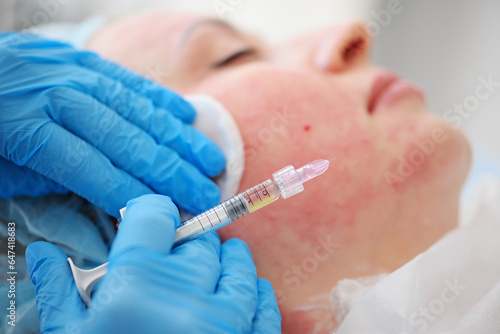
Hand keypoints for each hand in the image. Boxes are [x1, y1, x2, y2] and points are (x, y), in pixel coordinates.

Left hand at [0, 33, 224, 215]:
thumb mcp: (2, 173)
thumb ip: (53, 187)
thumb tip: (112, 207)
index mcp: (31, 128)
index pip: (95, 169)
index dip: (135, 195)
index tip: (168, 216)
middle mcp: (61, 96)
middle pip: (128, 140)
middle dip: (172, 172)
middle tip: (206, 195)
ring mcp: (76, 72)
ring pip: (139, 110)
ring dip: (181, 139)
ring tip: (213, 161)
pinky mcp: (85, 60)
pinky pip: (132, 81)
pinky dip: (162, 100)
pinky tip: (188, 117)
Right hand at [26, 194, 280, 333]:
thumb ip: (58, 291)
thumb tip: (42, 252)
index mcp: (135, 285)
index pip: (156, 215)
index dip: (152, 213)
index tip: (150, 221)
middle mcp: (187, 294)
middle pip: (198, 240)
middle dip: (184, 245)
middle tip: (172, 262)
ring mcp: (228, 321)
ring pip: (238, 264)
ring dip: (225, 262)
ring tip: (209, 271)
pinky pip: (265, 303)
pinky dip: (255, 294)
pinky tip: (245, 294)